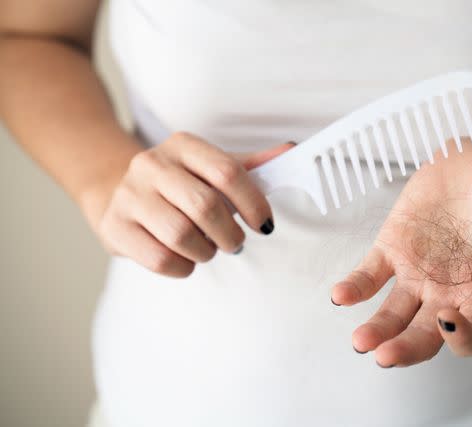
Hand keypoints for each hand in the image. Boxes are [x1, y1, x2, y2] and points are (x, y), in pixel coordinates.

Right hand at [97, 132, 293, 276]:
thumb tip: (291, 152)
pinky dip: (183, 268)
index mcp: (183, 145)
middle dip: (230, 234)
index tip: (265, 225)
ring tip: (208, 249)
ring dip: (206, 252)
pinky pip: (160, 259)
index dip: (254, 204)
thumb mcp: (214, 169)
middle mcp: (152, 164)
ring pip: (182, 236)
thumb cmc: (181, 185)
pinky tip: (186, 259)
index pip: (228, 172)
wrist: (120, 193)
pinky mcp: (114, 227)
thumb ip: (252, 166)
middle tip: (235, 242)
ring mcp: (129, 195)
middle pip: (206, 207)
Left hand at [331, 137, 471, 366]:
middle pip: (422, 335)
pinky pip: (370, 274)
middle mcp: (449, 290)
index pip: (468, 336)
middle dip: (404, 348)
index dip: (457, 337)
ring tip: (361, 340)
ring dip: (375, 328)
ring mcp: (418, 270)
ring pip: (391, 312)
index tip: (448, 318)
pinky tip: (341, 296)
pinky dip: (355, 286)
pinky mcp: (395, 244)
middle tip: (384, 355)